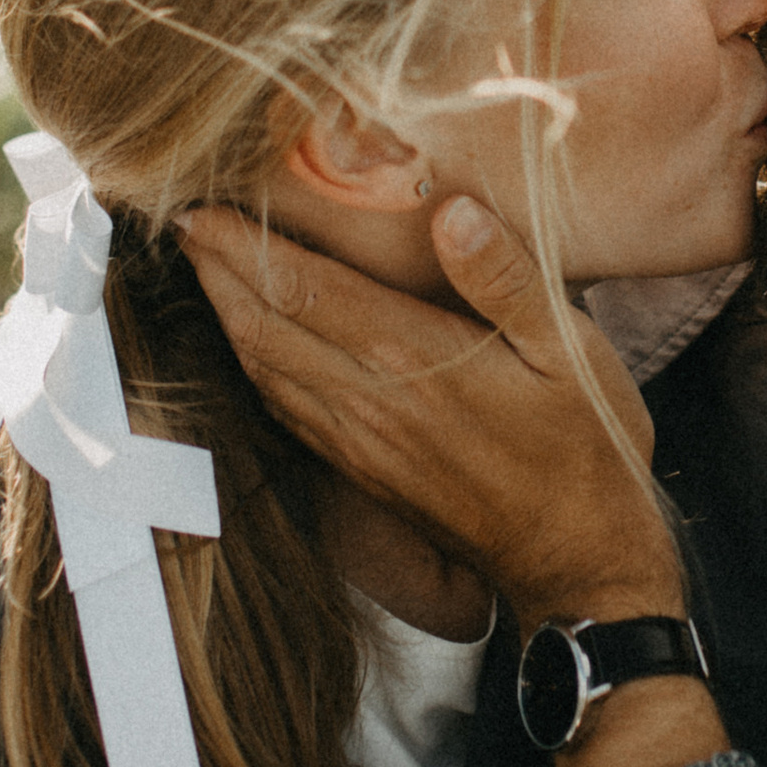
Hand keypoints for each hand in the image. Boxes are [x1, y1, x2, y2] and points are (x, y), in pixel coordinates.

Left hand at [179, 197, 682, 628]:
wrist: (577, 560)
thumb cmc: (584, 450)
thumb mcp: (572, 352)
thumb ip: (506, 279)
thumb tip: (452, 212)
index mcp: (413, 359)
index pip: (303, 288)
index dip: (242, 245)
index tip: (201, 206)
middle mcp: (369, 400)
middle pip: (264, 326)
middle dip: (216, 273)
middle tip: (182, 226)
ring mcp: (358, 442)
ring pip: (264, 371)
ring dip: (226, 317)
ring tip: (205, 272)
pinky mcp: (360, 471)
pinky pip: (285, 409)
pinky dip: (255, 367)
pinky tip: (253, 347)